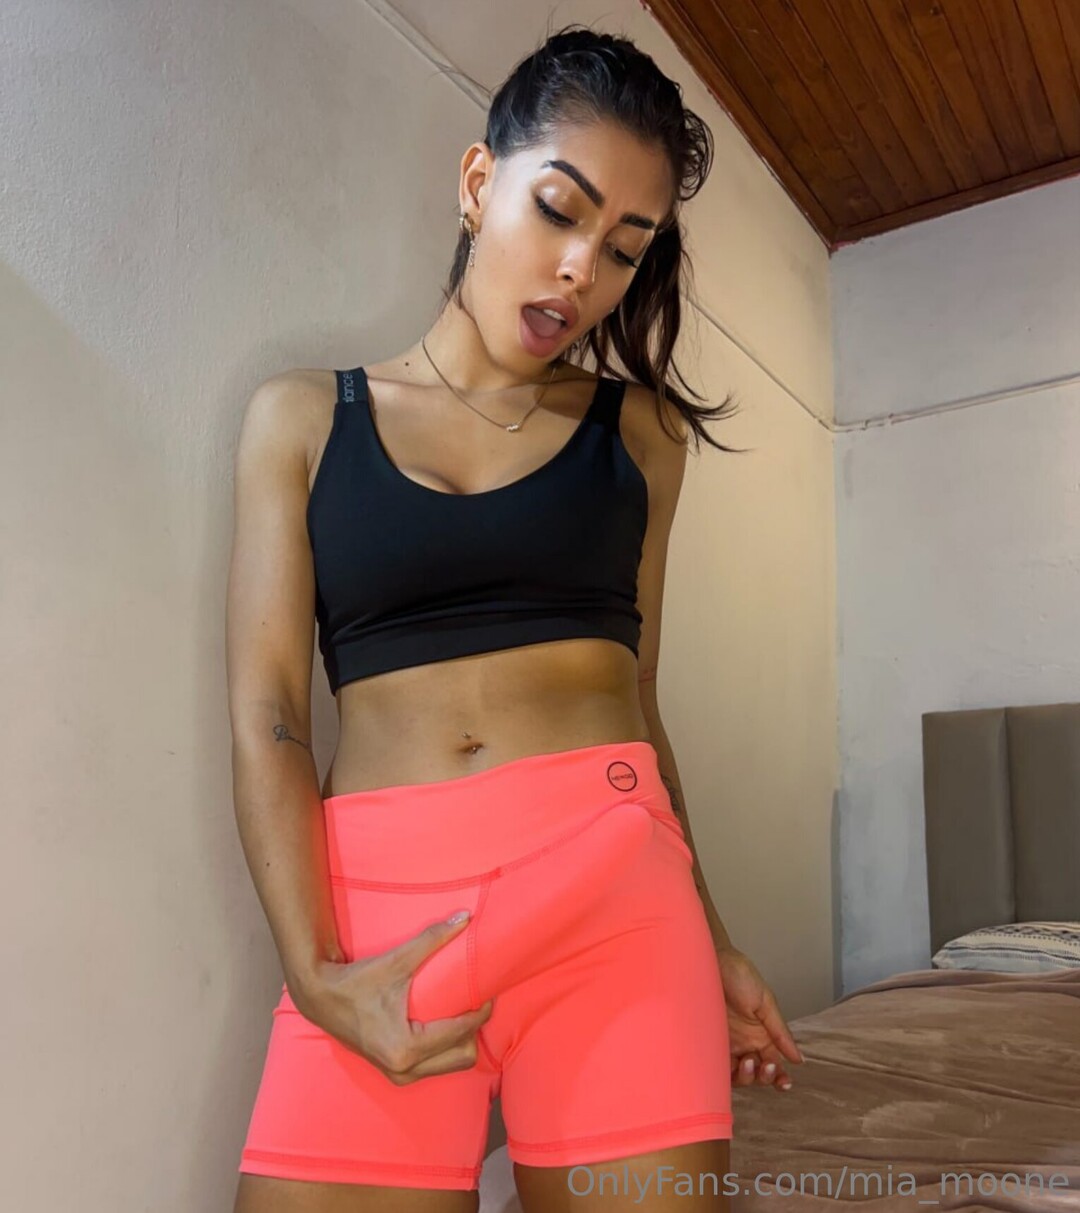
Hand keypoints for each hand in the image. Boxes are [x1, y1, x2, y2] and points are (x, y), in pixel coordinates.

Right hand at [293, 913, 494, 1085]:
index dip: (480, 1011)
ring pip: (451, 1065)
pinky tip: (445, 1023)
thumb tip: (465, 917)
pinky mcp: (394, 1073)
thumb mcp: (396, 961)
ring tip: (463, 1011)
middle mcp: (404, 1070)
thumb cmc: (356, 982)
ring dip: (461, 1041)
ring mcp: (398, 1076)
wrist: (320, 999)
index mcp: (406, 1049)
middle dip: (473, 1030)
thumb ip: (432, 939)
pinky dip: (446, 1048)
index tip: (489, 991)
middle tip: (476, 1002)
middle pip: (463, 1056)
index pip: (460, 1032)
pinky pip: (434, 1066)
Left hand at [715, 946, 804, 1092]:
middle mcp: (744, 1042)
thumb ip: (780, 1032)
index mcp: (761, 1034)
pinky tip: (729, 1069)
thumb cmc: (739, 975)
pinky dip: (723, 1075)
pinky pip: (715, 1066)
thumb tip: (799, 1059)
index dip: (779, 1077)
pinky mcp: (706, 1042)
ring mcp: (725, 1043)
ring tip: (746, 1062)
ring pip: (737, 1075)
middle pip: (757, 1074)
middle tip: (765, 1065)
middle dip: (764, 1077)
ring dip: (747, 1077)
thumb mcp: (765, 1002)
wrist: (710, 961)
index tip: (784, 1082)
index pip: (773, 1063)